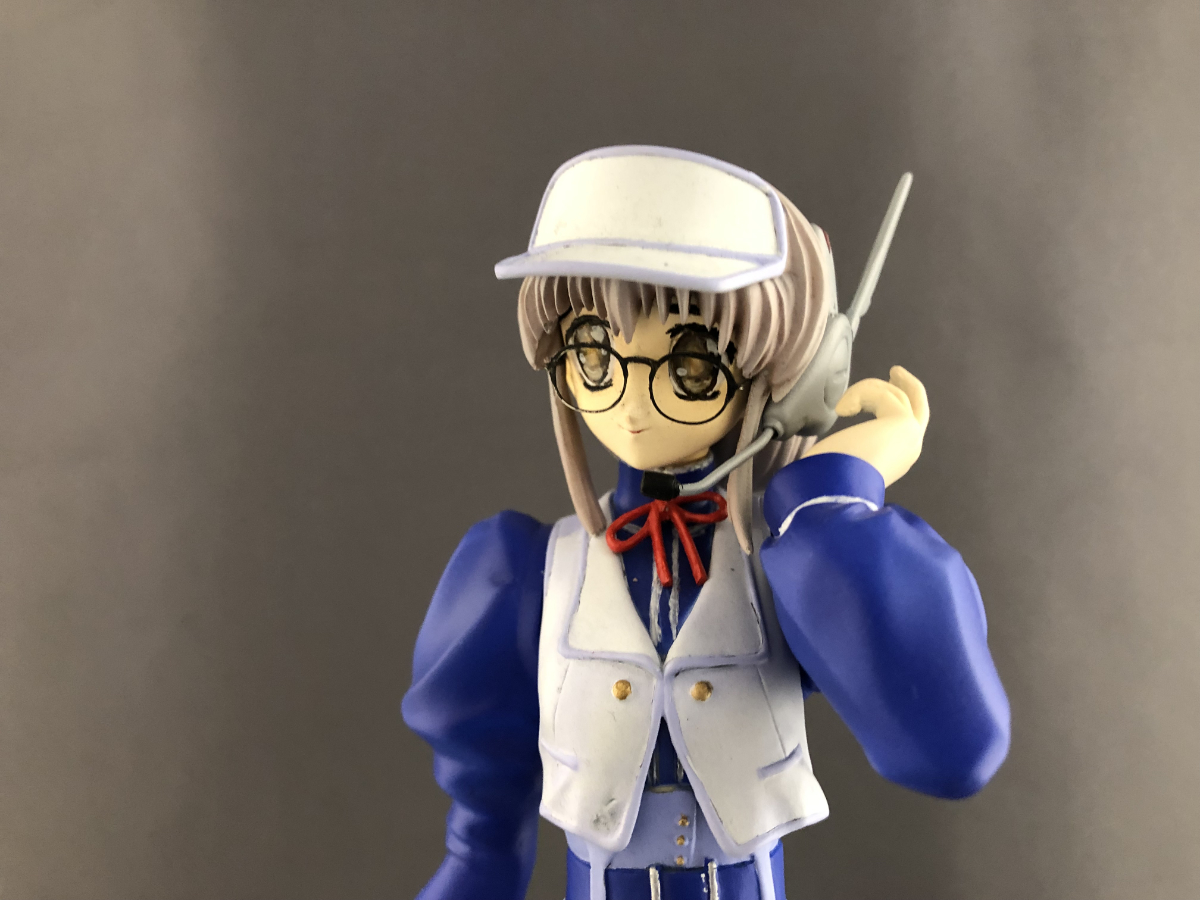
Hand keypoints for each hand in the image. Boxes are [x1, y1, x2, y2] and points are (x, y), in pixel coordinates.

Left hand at [802, 366, 929, 487]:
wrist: (840, 495)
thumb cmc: (831, 483)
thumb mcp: (840, 462)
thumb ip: (847, 451)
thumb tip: (829, 448)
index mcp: (895, 460)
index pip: (902, 427)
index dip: (892, 406)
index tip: (877, 396)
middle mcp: (908, 447)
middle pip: (918, 407)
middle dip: (908, 387)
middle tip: (895, 371)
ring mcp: (909, 435)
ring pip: (897, 397)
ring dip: (869, 391)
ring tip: (843, 405)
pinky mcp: (903, 424)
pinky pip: (884, 395)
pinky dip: (861, 395)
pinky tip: (842, 410)